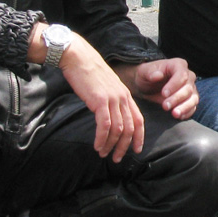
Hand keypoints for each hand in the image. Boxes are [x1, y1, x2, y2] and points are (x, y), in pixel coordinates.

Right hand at [28, 24, 143, 163]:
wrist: (78, 58)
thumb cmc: (89, 72)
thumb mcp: (106, 86)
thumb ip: (111, 99)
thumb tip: (110, 116)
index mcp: (125, 94)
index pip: (139, 119)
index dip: (139, 137)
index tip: (136, 150)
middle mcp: (122, 97)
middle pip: (130, 128)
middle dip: (124, 146)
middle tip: (117, 158)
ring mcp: (112, 98)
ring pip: (118, 129)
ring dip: (110, 145)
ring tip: (103, 153)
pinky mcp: (100, 100)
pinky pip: (104, 125)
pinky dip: (102, 138)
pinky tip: (97, 145)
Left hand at [116, 58, 197, 119]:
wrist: (147, 85)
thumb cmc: (146, 76)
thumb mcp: (144, 72)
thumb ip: (150, 73)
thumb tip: (158, 75)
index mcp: (178, 65)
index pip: (182, 74)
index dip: (174, 85)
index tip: (164, 94)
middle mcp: (188, 76)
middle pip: (188, 88)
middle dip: (177, 98)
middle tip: (165, 106)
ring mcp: (190, 88)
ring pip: (193, 98)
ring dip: (184, 107)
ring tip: (174, 114)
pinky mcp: (190, 100)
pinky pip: (193, 107)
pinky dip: (187, 112)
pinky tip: (179, 116)